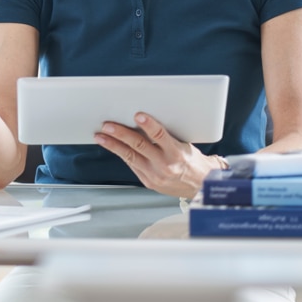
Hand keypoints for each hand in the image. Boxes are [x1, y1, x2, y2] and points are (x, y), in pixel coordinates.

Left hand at [93, 112, 224, 198]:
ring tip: (101, 136)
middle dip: (121, 134)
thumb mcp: (184, 145)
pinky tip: (112, 146)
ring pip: (130, 156)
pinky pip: (132, 165)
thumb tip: (142, 120)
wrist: (200, 186)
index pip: (160, 135)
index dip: (148, 124)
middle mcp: (165, 165)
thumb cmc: (192, 162)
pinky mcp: (148, 182)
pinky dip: (122, 154)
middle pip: (139, 145)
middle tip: (107, 125)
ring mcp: (155, 176)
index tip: (138, 115)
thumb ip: (165, 136)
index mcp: (177, 153)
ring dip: (113, 145)